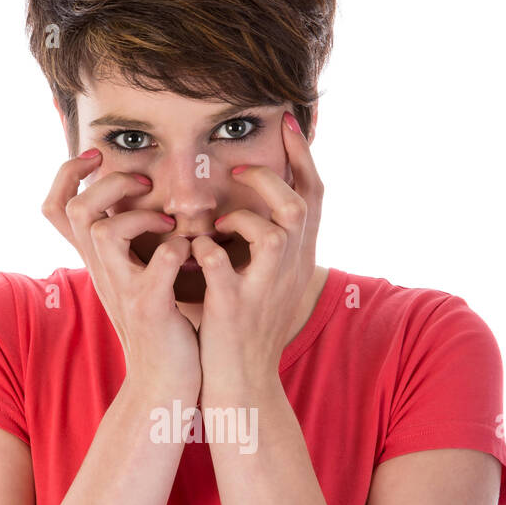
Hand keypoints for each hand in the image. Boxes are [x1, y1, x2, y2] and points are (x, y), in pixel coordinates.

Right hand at [41, 149, 201, 399]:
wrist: (166, 383)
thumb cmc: (163, 327)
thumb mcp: (139, 280)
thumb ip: (136, 245)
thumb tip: (148, 201)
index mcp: (99, 262)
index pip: (56, 208)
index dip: (67, 175)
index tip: (97, 158)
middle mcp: (103, 273)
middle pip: (76, 210)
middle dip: (108, 184)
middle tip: (144, 184)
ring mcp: (124, 292)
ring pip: (103, 232)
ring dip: (139, 217)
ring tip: (169, 225)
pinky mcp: (151, 309)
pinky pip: (157, 266)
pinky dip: (176, 251)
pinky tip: (193, 253)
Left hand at [189, 113, 322, 397]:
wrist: (241, 385)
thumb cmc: (244, 332)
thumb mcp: (266, 283)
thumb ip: (265, 245)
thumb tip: (254, 207)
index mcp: (297, 258)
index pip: (313, 194)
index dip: (302, 155)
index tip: (287, 120)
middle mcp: (289, 269)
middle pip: (299, 203)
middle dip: (271, 175)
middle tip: (240, 167)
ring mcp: (265, 289)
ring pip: (276, 228)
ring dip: (242, 214)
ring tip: (217, 221)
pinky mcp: (235, 308)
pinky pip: (221, 263)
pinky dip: (204, 250)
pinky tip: (192, 253)